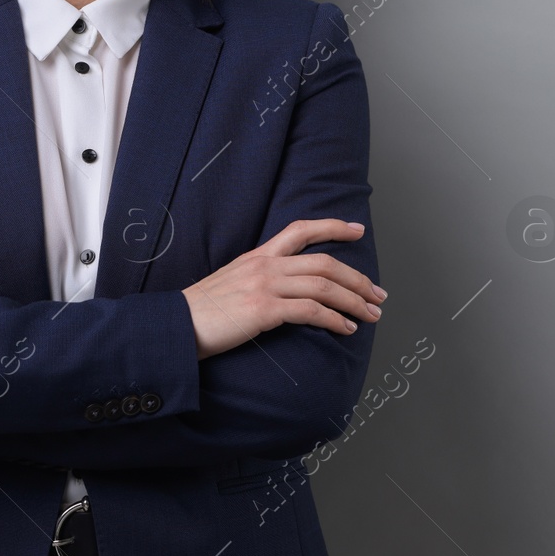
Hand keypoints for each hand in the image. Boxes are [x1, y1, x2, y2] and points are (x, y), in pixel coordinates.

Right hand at [182, 218, 384, 359]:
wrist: (175, 325)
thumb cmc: (203, 310)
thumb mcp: (233, 281)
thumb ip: (260, 277)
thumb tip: (287, 288)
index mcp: (259, 255)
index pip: (301, 229)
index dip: (333, 226)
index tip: (358, 229)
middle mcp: (266, 265)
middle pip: (325, 263)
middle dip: (358, 278)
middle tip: (379, 295)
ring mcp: (265, 286)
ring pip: (324, 286)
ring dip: (354, 301)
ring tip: (371, 315)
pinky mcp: (264, 310)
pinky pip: (310, 312)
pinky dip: (334, 320)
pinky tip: (345, 329)